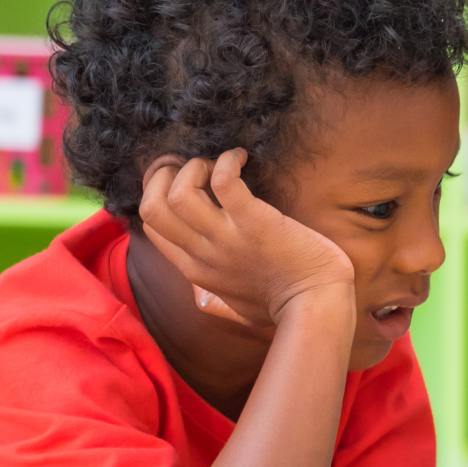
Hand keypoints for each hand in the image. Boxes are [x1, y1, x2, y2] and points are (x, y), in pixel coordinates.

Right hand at [139, 149, 355, 328]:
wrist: (315, 305)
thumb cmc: (284, 306)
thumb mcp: (236, 309)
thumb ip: (213, 301)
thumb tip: (199, 295)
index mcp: (195, 271)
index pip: (153, 228)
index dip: (158, 196)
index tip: (181, 181)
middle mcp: (202, 254)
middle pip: (151, 208)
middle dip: (163, 177)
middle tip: (191, 166)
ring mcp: (226, 238)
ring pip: (179, 193)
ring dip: (194, 168)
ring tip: (217, 164)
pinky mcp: (254, 222)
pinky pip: (223, 182)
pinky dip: (227, 162)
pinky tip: (241, 158)